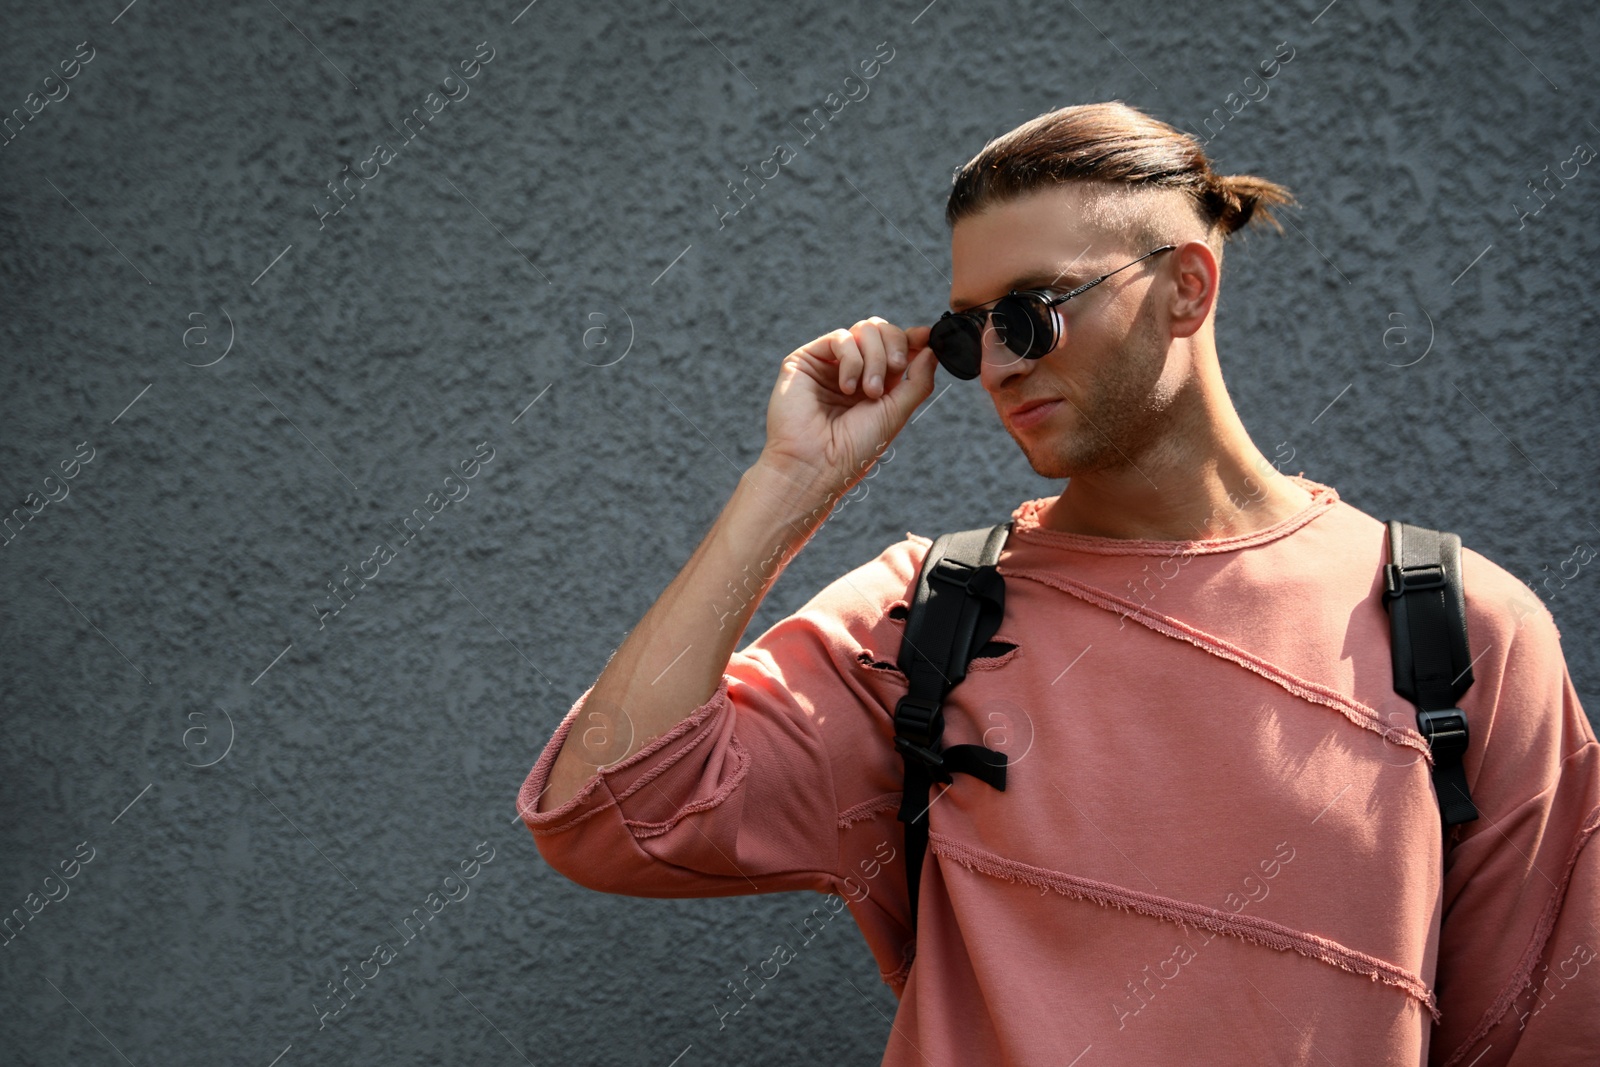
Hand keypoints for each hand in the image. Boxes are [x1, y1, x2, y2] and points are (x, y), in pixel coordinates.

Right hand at [757, 317, 936, 491]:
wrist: (817, 464)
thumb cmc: (855, 448)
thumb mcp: (897, 412)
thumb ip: (918, 379)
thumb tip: (933, 348)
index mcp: (876, 382)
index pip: (896, 345)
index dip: (913, 337)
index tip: (927, 337)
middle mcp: (853, 370)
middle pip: (882, 330)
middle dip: (894, 348)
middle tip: (893, 374)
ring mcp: (829, 363)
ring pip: (864, 330)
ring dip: (874, 358)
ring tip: (867, 392)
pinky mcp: (806, 360)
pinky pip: (840, 338)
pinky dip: (851, 360)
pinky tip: (846, 388)